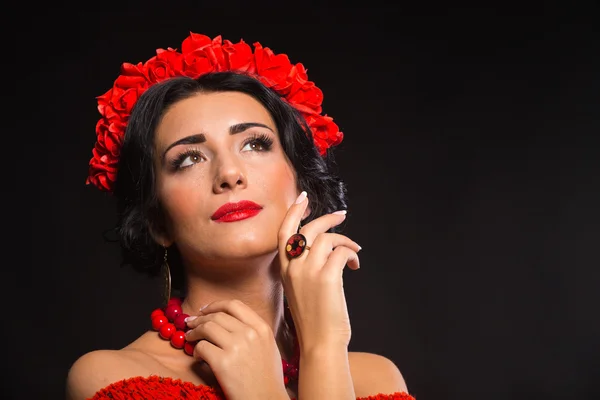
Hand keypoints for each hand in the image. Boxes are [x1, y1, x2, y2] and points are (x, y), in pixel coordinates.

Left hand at [185, 299, 287, 399]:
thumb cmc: (268, 378)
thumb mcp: (268, 346)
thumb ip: (253, 331)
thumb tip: (229, 322)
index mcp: (262, 328)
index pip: (234, 305)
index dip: (215, 305)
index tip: (205, 310)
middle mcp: (249, 333)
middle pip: (217, 315)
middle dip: (200, 318)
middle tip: (191, 323)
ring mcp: (236, 346)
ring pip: (207, 327)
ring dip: (194, 331)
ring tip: (190, 337)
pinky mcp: (222, 362)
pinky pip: (202, 347)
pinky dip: (196, 350)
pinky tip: (198, 357)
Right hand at [278, 191, 360, 351]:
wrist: (319, 343)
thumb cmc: (314, 320)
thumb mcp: (299, 290)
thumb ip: (304, 269)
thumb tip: (323, 247)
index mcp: (284, 270)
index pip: (284, 232)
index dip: (293, 212)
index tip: (302, 197)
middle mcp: (293, 267)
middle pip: (309, 229)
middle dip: (328, 219)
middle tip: (342, 216)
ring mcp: (309, 271)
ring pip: (328, 238)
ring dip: (346, 241)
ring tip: (354, 252)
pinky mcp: (327, 277)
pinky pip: (342, 251)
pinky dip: (352, 254)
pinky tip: (356, 265)